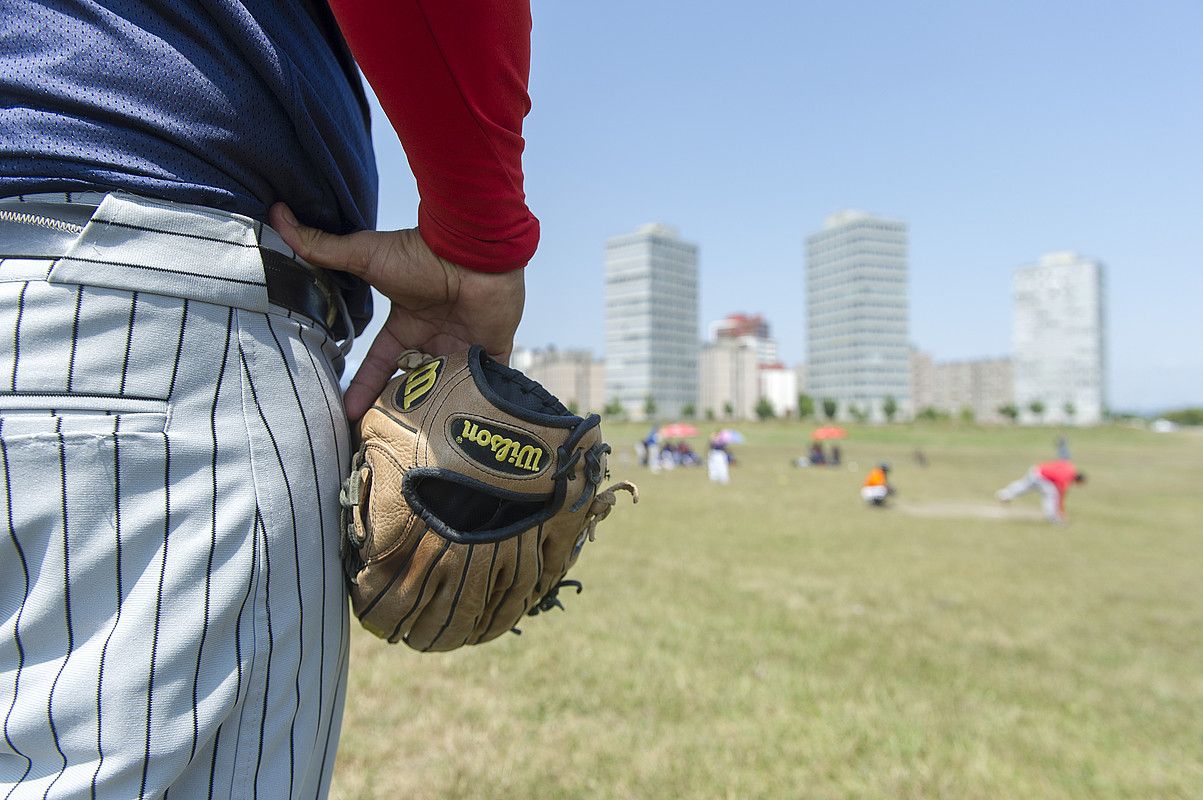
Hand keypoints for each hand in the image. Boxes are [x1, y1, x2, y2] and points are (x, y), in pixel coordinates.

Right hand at [269, 203, 525, 419]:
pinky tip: (466, 428)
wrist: (474, 250)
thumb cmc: (422, 252)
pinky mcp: (493, 352)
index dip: (364, 389)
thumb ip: (324, 249)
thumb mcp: (367, 255)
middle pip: (414, 385)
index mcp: (407, 325)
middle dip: (402, 409)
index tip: (349, 416)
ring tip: (421, 443)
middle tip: (386, 438)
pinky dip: (480, 404)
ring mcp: (464, 347)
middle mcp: (434, 339)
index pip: (381, 366)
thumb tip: (277, 215)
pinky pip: (487, 386)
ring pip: (447, 391)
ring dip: (436, 411)